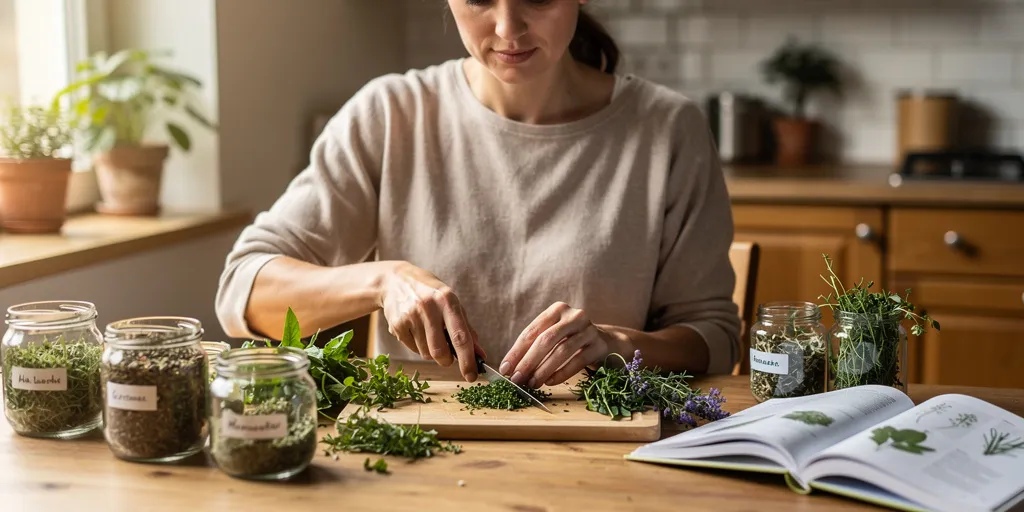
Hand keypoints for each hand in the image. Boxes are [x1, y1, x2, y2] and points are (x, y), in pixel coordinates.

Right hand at [379, 261, 483, 380]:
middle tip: (447, 358)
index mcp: (447, 300)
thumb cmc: (430, 293)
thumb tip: (479, 353)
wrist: (395, 280)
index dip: (468, 360)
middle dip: (446, 361)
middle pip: (440, 351)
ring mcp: (411, 316)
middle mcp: (429, 307)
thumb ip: (466, 327)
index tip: (472, 375)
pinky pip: (412, 349)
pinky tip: (415, 330)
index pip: (461, 337)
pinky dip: (417, 346)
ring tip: (428, 334)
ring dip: (431, 352)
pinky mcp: (397, 325)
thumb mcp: (450, 302)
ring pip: (426, 353)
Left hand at [500, 302, 621, 387]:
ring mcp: (589, 329)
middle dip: (528, 361)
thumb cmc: (571, 341)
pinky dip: (562, 373)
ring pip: (562, 351)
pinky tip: (550, 382)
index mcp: (557, 310)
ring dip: (543, 369)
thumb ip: (534, 347)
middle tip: (517, 379)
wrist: (607, 342)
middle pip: (546, 339)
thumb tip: (511, 368)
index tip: (505, 368)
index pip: (532, 331)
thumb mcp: (553, 336)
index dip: (516, 351)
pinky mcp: (599, 345)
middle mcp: (574, 316)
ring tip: (532, 383)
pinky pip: (578, 361)